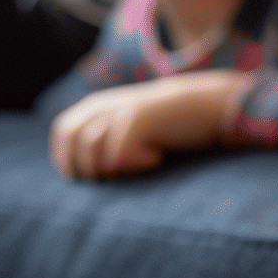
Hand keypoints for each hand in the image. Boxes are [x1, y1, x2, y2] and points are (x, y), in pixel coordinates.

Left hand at [49, 70, 252, 179]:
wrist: (213, 105)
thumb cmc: (174, 122)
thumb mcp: (134, 122)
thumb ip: (107, 133)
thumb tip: (81, 166)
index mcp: (101, 103)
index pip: (64, 131)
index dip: (68, 156)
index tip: (91, 175)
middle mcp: (107, 103)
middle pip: (74, 142)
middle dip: (85, 166)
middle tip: (114, 174)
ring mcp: (122, 110)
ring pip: (92, 151)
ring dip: (112, 167)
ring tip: (141, 164)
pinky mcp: (139, 119)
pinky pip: (116, 154)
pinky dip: (133, 164)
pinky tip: (156, 158)